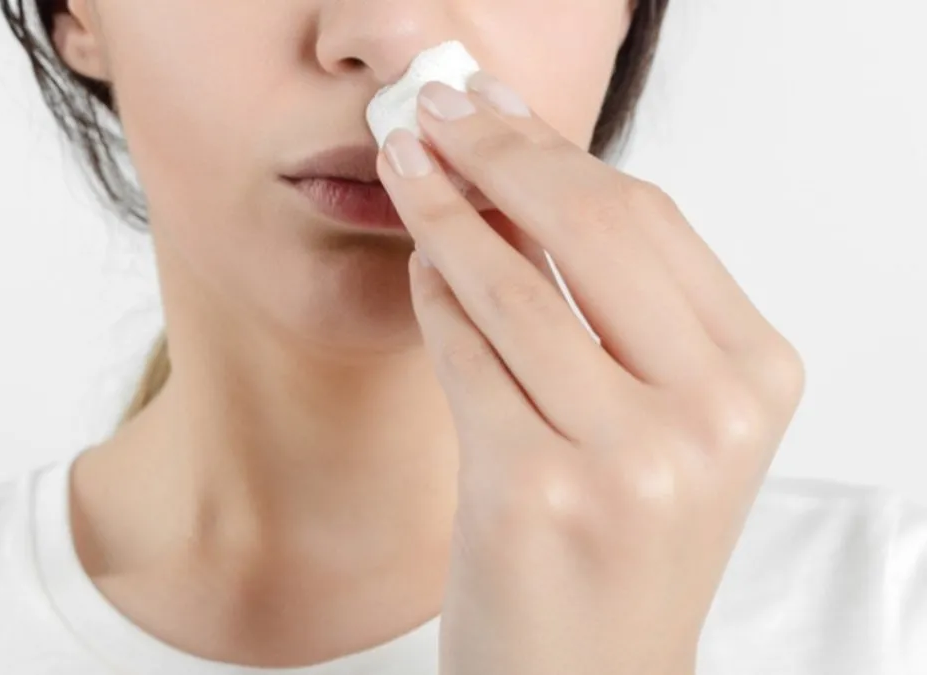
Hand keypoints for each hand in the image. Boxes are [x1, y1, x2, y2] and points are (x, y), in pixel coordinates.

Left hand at [375, 72, 805, 674]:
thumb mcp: (660, 422)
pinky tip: (418, 267)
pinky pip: (465, 353)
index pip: (650, 219)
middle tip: (435, 118)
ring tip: (405, 171)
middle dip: (495, 154)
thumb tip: (520, 175)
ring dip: (444, 213)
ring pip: (513, 286)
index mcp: (755, 378)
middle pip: (591, 225)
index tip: (495, 116)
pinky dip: (432, 297)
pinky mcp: (533, 490)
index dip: (557, 151)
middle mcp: (709, 414)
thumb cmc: (619, 547)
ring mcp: (626, 457)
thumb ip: (615, 307)